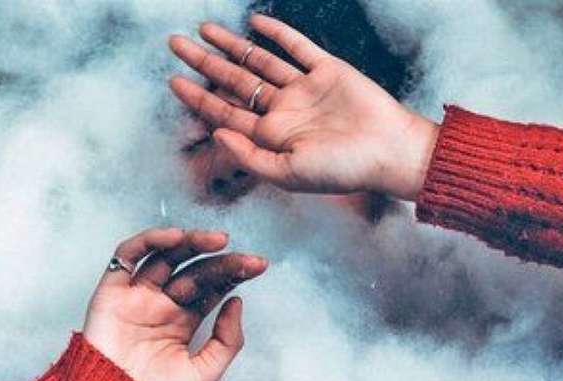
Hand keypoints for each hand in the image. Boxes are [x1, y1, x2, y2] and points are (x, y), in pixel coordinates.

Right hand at [83, 228, 267, 380]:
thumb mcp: (205, 374)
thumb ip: (227, 340)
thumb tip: (237, 301)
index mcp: (183, 322)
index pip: (212, 288)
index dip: (234, 273)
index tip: (259, 265)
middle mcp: (161, 305)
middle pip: (194, 270)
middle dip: (221, 260)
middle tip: (245, 257)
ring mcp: (137, 296)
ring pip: (165, 257)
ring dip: (191, 242)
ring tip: (217, 240)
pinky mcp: (112, 292)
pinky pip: (127, 256)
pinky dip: (149, 240)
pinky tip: (175, 238)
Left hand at [168, 14, 439, 201]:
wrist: (390, 151)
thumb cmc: (343, 170)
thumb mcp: (288, 174)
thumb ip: (250, 156)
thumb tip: (216, 133)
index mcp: (272, 136)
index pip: (225, 112)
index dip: (197, 98)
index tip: (172, 81)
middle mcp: (284, 110)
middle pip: (233, 82)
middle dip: (203, 63)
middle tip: (174, 44)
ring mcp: (305, 89)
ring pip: (258, 61)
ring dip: (231, 45)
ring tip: (203, 30)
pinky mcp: (328, 70)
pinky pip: (296, 47)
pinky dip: (276, 33)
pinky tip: (254, 23)